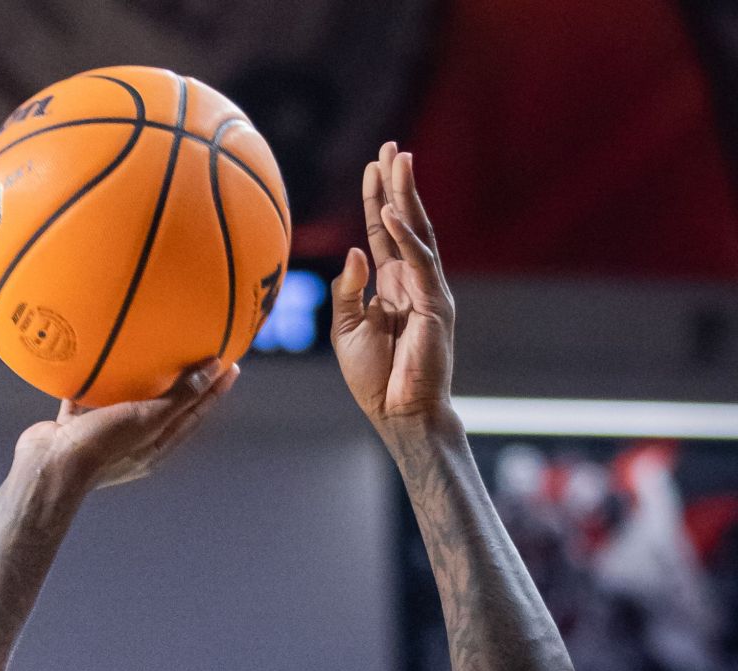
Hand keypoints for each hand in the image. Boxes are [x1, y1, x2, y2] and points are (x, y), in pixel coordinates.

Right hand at [12, 361, 235, 498]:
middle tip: (200, 354)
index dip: (213, 392)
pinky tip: (96, 357)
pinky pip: (89, 398)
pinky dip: (94, 381)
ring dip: (139, 381)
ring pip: (127, 403)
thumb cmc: (102, 446)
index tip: (231, 366)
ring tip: (152, 350)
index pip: (193, 415)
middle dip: (184, 384)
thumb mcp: (147, 419)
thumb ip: (180, 396)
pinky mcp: (76, 426)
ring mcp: (104, 434)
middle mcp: (133, 442)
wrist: (49, 466)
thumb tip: (213, 370)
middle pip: (166, 408)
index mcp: (155, 445)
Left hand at [332, 143, 455, 427]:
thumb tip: (355, 249)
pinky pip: (420, 263)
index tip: (372, 166)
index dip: (377, 200)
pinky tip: (391, 215)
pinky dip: (406, 238)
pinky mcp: (435, 304)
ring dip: (407, 196)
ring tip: (398, 161)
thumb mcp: (347, 331)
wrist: (401, 413)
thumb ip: (348, 291)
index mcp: (392, 286)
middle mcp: (413, 281)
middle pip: (405, 222)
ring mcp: (428, 290)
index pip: (383, 234)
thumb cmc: (375, 380)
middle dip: (397, 184)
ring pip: (418, 232)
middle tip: (391, 147)